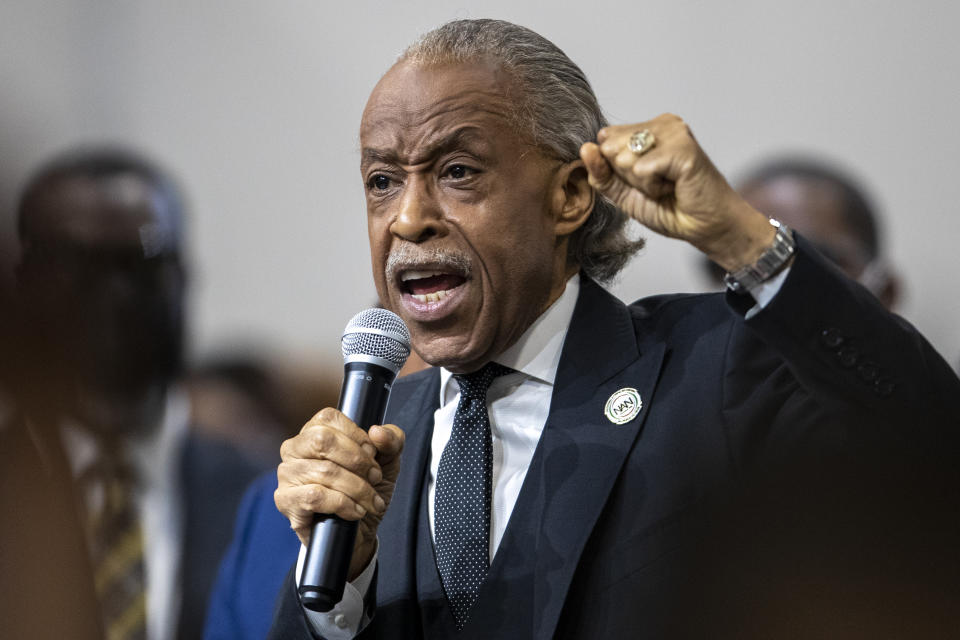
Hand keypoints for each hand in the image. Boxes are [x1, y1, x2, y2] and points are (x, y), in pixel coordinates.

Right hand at [274, 407, 404, 579]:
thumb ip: (391, 439)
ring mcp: (287, 474)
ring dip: (357, 488)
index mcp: (315, 430)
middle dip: (358, 462)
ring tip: (369, 500)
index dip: (357, 436)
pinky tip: (354, 511)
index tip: (373, 455)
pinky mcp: (286, 501)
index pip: (328, 418)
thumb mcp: (387, 461)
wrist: (359, 531)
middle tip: (374, 478)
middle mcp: (294, 448)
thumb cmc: (366, 490)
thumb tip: (378, 432)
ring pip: (324, 471)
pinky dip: (343, 504)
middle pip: (323, 440)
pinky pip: (315, 496)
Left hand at [580, 114, 775, 271]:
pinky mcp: (683, 147)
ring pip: (625, 157)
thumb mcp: (625, 193)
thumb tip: (585, 148)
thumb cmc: (671, 208)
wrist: (704, 227)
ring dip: (642, 183)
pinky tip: (675, 186)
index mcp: (648, 128)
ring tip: (668, 186)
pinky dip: (653, 187)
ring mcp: (674, 132)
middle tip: (659, 185)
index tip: (645, 180)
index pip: (605, 139)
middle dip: (628, 177)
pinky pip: (642, 168)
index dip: (616, 169)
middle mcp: (662, 124)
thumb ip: (601, 172)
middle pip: (611, 147)